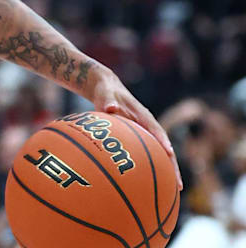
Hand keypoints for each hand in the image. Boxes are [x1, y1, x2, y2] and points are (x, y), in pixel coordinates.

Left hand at [88, 70, 182, 190]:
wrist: (107, 90)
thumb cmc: (106, 92)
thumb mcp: (105, 94)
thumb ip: (108, 101)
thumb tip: (110, 108)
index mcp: (143, 115)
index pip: (156, 129)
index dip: (163, 141)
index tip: (169, 153)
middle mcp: (148, 126)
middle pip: (163, 148)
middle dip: (172, 166)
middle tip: (178, 185)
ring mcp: (145, 134)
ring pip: (159, 155)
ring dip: (166, 172)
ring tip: (173, 193)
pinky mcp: (138, 140)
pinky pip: (148, 156)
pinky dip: (152, 169)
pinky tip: (150, 186)